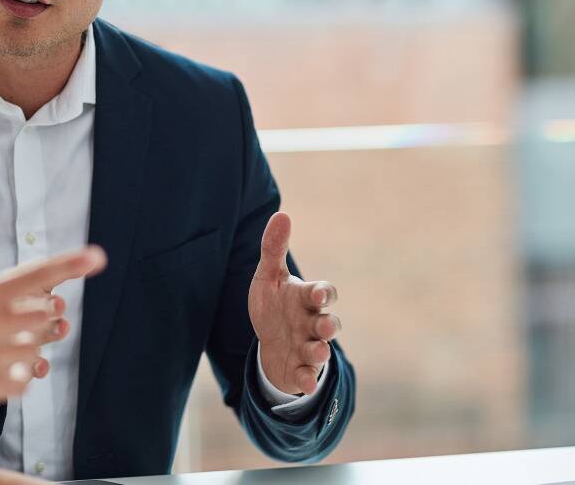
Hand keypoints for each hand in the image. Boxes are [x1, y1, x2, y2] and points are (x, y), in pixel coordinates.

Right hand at [0, 218, 105, 416]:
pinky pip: (27, 379)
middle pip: (48, 314)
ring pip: (40, 348)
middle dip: (49, 310)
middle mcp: (0, 327)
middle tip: (39, 309)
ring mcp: (1, 358)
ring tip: (15, 340)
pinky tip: (5, 366)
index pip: (38, 276)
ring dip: (35, 342)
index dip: (71, 264)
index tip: (96, 257)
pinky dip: (22, 373)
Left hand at [247, 212, 340, 395]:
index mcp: (306, 299)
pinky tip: (303, 382)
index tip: (320, 294)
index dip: (324, 293)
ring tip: (317, 351)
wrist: (269, 342)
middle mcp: (312, 324)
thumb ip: (273, 249)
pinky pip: (308, 377)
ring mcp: (309, 348)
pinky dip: (307, 380)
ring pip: (321, 351)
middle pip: (329, 324)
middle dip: (328, 325)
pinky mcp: (301, 370)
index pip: (324, 293)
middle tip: (324, 326)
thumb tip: (282, 214)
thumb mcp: (267, 278)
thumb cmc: (274, 305)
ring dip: (320, 352)